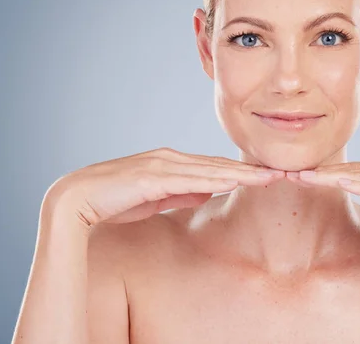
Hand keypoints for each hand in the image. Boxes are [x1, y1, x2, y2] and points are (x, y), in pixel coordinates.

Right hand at [43, 147, 283, 227]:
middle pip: (218, 165)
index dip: (242, 172)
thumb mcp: (156, 198)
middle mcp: (169, 159)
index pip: (214, 168)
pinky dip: (214, 179)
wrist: (76, 200)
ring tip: (270, 177)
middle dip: (251, 170)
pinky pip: (190, 179)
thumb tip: (209, 190)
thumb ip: (181, 191)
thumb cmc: (114, 200)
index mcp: (171, 163)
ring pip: (209, 170)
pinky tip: (235, 181)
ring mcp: (160, 165)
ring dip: (241, 173)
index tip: (269, 176)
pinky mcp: (151, 176)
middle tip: (283, 172)